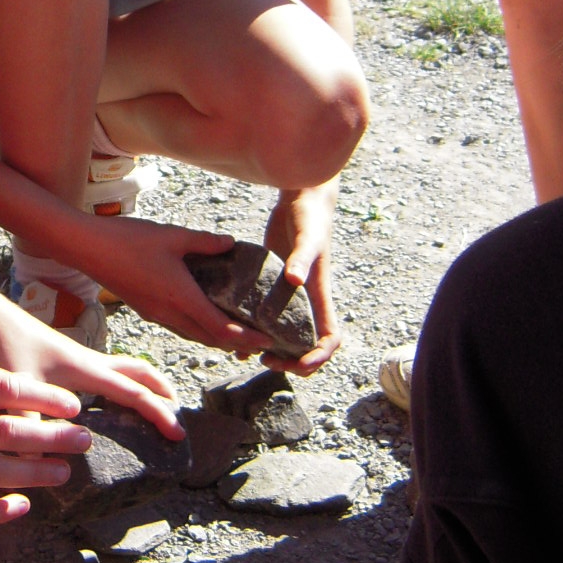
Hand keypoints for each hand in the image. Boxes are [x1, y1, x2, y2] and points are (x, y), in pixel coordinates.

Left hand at [0, 289, 181, 438]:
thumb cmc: (6, 349)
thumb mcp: (16, 392)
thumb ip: (27, 426)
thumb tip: (39, 461)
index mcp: (88, 370)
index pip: (134, 393)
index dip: (159, 413)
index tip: (178, 433)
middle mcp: (93, 361)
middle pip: (141, 373)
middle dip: (164, 392)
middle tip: (180, 416)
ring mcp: (84, 357)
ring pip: (129, 368)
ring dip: (149, 383)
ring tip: (160, 402)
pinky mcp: (73, 359)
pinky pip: (113, 370)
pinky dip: (127, 381)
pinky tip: (116, 399)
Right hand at [82, 214, 274, 354]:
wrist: (86, 248)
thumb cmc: (128, 240)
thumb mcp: (173, 235)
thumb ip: (205, 242)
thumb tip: (231, 243)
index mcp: (180, 297)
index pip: (221, 328)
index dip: (246, 336)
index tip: (267, 339)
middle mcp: (168, 313)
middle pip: (209, 339)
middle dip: (236, 343)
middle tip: (258, 341)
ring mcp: (154, 315)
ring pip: (192, 336)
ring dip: (215, 339)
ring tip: (237, 335)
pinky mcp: (145, 310)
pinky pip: (178, 327)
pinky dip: (197, 329)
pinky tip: (203, 317)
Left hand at [264, 182, 341, 372]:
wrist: (303, 197)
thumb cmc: (309, 216)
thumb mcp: (307, 237)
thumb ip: (302, 258)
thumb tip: (295, 280)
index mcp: (319, 294)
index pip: (329, 337)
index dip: (318, 357)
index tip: (298, 365)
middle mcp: (306, 299)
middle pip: (307, 345)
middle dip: (291, 361)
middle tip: (266, 360)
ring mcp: (290, 293)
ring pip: (286, 333)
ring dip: (273, 349)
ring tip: (247, 353)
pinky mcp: (274, 284)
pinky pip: (268, 314)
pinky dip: (255, 327)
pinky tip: (233, 330)